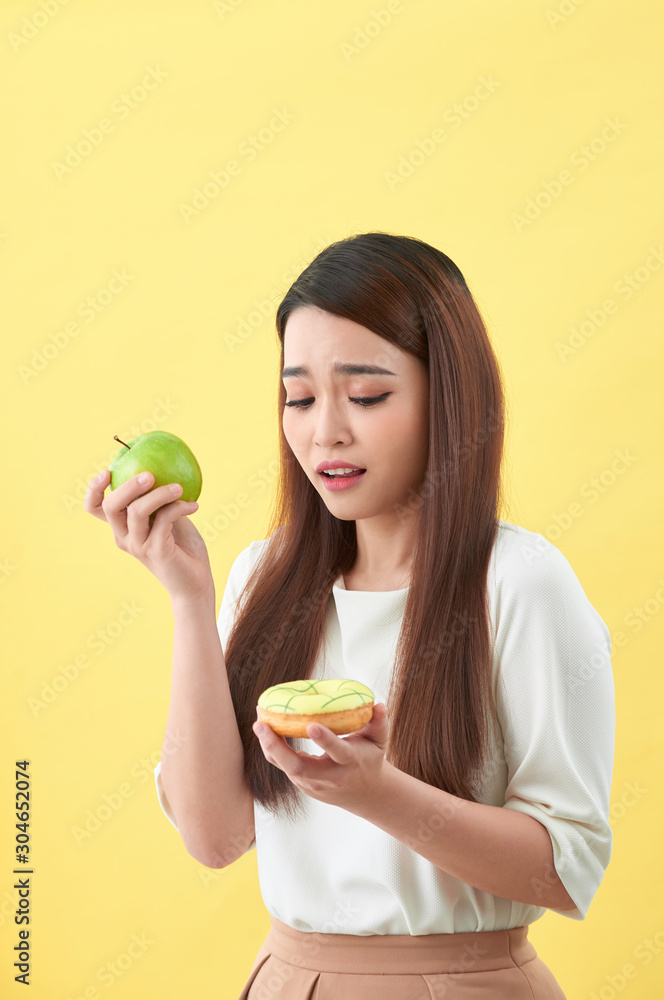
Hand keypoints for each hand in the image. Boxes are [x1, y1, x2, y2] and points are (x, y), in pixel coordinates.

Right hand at [84, 469, 213, 603]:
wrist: (195, 582)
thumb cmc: (183, 548)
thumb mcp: (169, 518)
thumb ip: (161, 500)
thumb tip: (163, 467)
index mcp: (123, 528)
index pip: (96, 508)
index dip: (94, 489)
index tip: (108, 471)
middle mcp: (125, 537)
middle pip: (111, 506)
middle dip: (128, 485)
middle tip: (149, 474)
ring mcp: (139, 546)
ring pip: (137, 511)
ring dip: (160, 494)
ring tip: (179, 487)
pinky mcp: (156, 551)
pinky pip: (164, 519)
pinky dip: (179, 507)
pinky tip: (194, 506)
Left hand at [252, 703, 389, 813]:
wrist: (365, 793)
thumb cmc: (370, 760)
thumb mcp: (379, 742)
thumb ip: (379, 723)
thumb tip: (378, 705)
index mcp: (349, 763)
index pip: (337, 752)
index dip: (325, 740)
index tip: (311, 725)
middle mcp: (328, 776)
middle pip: (298, 767)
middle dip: (277, 747)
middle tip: (261, 724)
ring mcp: (312, 783)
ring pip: (285, 767)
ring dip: (269, 745)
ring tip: (259, 721)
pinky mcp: (301, 783)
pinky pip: (282, 765)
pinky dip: (271, 748)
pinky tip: (264, 729)